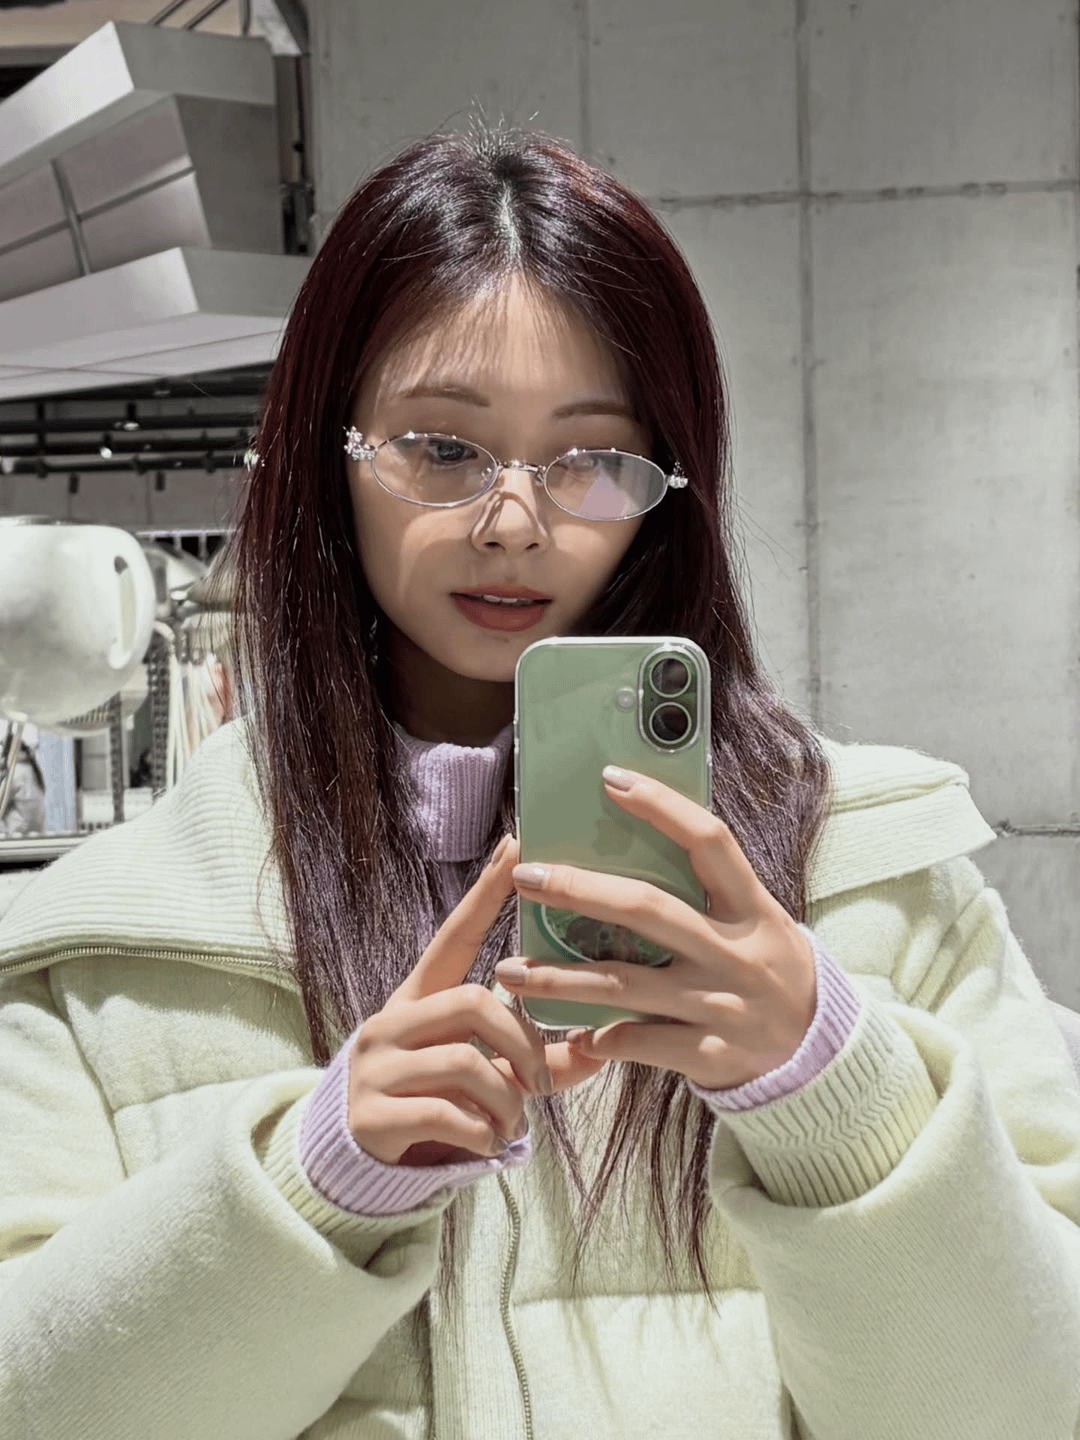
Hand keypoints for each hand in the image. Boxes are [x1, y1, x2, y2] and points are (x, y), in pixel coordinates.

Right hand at [347, 835, 606, 1166]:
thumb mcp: (481, 1077)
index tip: (518, 845)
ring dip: (507, 1099)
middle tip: (540, 1083)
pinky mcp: (371, 1114)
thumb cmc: (431, 1105)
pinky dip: (483, 1132)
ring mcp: (376, 1066)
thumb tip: (600, 1048)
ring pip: (466, 1061)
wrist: (354, 1164)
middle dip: (522, 1042)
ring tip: (511, 1123)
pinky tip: (489, 1145)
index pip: (455, 936)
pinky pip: (445, 1112)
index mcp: (419, 1000)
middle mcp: (391, 1020)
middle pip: (476, 1000)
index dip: (487, 893)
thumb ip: (535, 1061)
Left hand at [494, 766, 816, 1091]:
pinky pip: (638, 1041)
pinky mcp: (708, 1054)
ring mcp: (720, 1005)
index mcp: (750, 907)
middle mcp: (734, 951)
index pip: (709, 841)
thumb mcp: (755, 918)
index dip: (661, 805)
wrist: (820, 1049)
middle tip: (525, 876)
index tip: (610, 779)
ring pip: (624, 984)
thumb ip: (706, 888)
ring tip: (509, 970)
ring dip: (558, 978)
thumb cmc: (769, 966)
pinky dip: (599, 1036)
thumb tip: (634, 835)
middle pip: (646, 908)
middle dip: (578, 889)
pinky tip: (571, 1032)